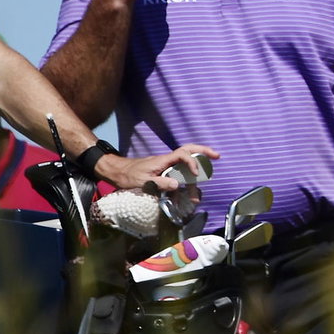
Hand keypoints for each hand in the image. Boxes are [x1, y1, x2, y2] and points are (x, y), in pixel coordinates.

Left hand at [93, 143, 219, 192]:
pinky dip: (188, 174)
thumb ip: (160, 183)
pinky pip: (179, 169)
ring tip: (207, 175)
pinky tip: (190, 184)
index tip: (196, 174)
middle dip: (204, 151)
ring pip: (186, 160)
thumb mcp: (142, 182)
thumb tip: (177, 184)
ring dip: (198, 165)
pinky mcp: (163, 169)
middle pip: (189, 149)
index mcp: (163, 160)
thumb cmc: (127, 176)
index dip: (192, 162)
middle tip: (217, 156)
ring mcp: (165, 163)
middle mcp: (166, 159)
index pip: (183, 155)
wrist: (115, 171)